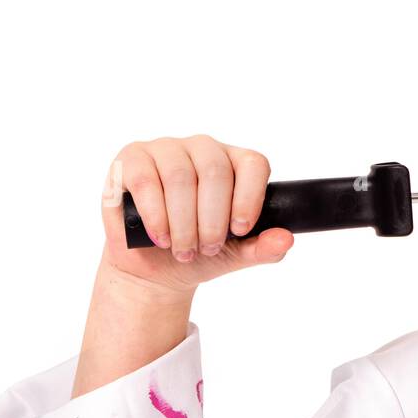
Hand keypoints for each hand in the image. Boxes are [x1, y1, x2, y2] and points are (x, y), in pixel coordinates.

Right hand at [98, 134, 293, 299]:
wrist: (154, 268)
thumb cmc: (199, 253)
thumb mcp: (236, 255)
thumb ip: (264, 247)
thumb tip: (286, 237)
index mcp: (234, 164)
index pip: (253, 164)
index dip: (249, 197)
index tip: (240, 230)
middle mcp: (202, 148)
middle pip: (215, 171)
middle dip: (213, 219)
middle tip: (208, 248)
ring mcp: (165, 149)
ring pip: (180, 177)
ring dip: (184, 222)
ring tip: (184, 249)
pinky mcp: (131, 160)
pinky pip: (146, 181)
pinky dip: (156, 216)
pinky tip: (162, 237)